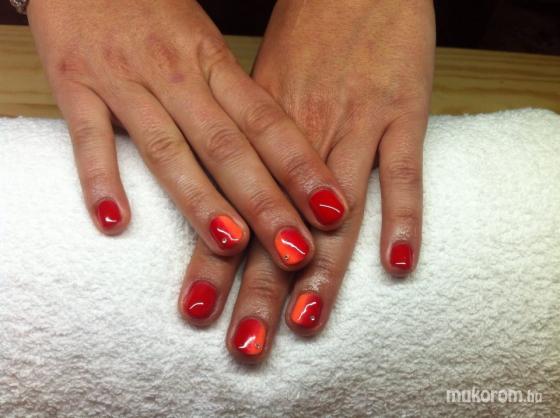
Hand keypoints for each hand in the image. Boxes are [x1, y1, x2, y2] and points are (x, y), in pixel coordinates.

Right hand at [27, 0, 348, 269]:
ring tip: (231, 246)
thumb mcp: (205, 45)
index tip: (334, 213)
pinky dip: (99, 177)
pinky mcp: (74, 84)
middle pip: (228, 146)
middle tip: (298, 251)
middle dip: (266, 203)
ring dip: (200, 199)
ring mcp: (124, 80)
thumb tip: (279, 157)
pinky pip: (87, 135)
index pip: (268, 123)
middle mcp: (176, 76)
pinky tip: (115, 222)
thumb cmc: (156, 9)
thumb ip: (234, 100)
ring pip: (167, 147)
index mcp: (215, 64)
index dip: (302, 169)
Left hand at [178, 0, 434, 361]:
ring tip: (303, 323)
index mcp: (259, 130)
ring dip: (320, 269)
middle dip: (257, 288)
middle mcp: (303, 135)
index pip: (232, 209)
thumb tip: (227, 194)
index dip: (212, 262)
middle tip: (245, 343)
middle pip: (276, 223)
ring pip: (336, 209)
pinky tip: (399, 262)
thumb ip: (246, 144)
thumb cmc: (306, 33)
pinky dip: (404, 216)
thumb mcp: (260, 86)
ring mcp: (355, 124)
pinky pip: (405, 171)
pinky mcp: (403, 110)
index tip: (195, 312)